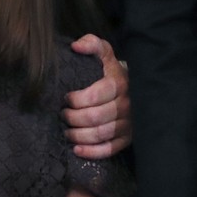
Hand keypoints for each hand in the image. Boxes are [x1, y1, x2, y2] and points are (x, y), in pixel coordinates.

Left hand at [62, 34, 131, 158]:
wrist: (134, 87)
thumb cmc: (110, 71)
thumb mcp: (103, 53)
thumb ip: (91, 44)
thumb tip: (76, 46)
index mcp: (119, 83)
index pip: (95, 96)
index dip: (76, 100)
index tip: (65, 98)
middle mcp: (127, 104)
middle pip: (95, 118)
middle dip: (73, 118)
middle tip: (62, 115)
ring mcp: (129, 123)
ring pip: (100, 135)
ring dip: (78, 135)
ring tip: (66, 131)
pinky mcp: (128, 138)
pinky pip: (109, 149)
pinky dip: (91, 152)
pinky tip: (77, 150)